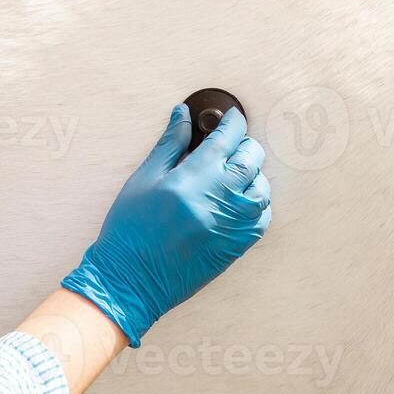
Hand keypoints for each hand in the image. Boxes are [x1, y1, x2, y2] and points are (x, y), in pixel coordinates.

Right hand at [60, 102, 271, 347]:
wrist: (132, 279)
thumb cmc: (131, 228)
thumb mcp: (144, 178)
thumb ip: (169, 144)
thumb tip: (183, 115)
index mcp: (197, 175)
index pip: (228, 136)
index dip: (232, 120)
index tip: (230, 116)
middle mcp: (222, 196)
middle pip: (251, 157)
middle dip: (242, 144)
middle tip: (228, 143)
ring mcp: (235, 223)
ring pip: (261, 186)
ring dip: (252, 173)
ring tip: (233, 172)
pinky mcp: (239, 245)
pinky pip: (262, 216)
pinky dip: (256, 203)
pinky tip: (238, 200)